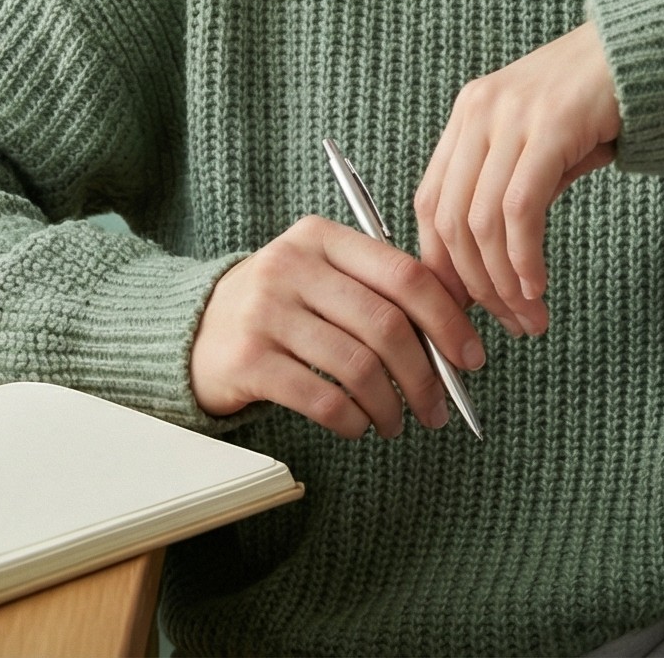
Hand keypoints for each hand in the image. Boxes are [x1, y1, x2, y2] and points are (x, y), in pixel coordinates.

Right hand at [189, 214, 485, 438]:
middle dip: (426, 376)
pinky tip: (358, 426)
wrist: (193, 330)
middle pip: (386, 325)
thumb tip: (455, 337)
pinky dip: (352, 420)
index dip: (448, 320)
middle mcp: (290, 266)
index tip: (471, 358)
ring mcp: (265, 311)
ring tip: (396, 423)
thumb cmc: (280, 307)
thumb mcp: (321, 276)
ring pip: (358, 366)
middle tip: (438, 408)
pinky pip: (322, 398)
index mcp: (320, 236)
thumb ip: (379, 291)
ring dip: (390, 406)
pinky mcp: (247, 359)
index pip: (404, 274)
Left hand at [414, 19, 622, 338]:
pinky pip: (520, 208)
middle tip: (507, 324)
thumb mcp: (542, 146)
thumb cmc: (602, 102)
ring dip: (503, 282)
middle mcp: (478, 112)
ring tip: (529, 316)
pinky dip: (523, 257)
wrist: (653, 50)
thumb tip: (491, 267)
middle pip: (449, 220)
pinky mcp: (549, 126)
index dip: (441, 265)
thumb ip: (512, 191)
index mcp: (468, 116)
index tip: (464, 309)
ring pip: (482, 221)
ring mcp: (510, 115)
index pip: (429, 203)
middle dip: (474, 287)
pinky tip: (538, 284)